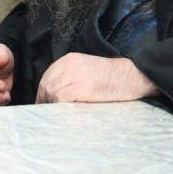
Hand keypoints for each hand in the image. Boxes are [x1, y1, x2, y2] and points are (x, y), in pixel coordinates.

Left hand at [36, 53, 157, 103]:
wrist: (128, 76)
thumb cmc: (112, 76)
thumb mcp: (87, 68)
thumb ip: (71, 75)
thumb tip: (58, 91)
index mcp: (69, 59)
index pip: (47, 76)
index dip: (44, 91)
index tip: (44, 101)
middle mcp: (67, 66)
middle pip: (46, 84)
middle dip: (44, 99)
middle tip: (47, 110)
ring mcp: (71, 77)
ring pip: (51, 93)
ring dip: (51, 104)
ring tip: (56, 113)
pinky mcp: (77, 89)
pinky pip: (60, 99)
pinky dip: (58, 107)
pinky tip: (64, 113)